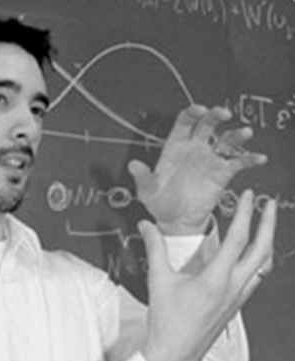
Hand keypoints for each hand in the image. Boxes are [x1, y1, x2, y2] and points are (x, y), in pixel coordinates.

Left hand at [130, 105, 267, 235]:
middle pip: (208, 125)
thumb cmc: (160, 203)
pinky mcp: (222, 173)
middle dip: (215, 116)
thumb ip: (143, 177)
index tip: (200, 109)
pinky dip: (250, 159)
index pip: (185, 123)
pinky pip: (239, 162)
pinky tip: (258, 158)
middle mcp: (195, 149)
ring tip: (244, 133)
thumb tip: (132, 165)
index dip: (192, 113)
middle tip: (222, 114)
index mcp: (175, 147)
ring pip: (226, 140)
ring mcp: (210, 159)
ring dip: (236, 135)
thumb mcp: (147, 191)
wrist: (176, 221)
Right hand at [140, 190, 275, 360]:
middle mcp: (234, 287)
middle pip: (263, 249)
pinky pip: (257, 278)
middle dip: (268, 224)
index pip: (238, 238)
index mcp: (216, 279)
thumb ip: (155, 249)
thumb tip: (147, 227)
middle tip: (268, 205)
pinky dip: (260, 262)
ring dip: (267, 242)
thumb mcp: (159, 281)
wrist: (175, 354)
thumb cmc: (167, 322)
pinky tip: (253, 258)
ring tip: (266, 227)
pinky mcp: (236, 305)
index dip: (245, 213)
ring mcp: (238, 298)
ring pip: (264, 265)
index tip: (249, 196)